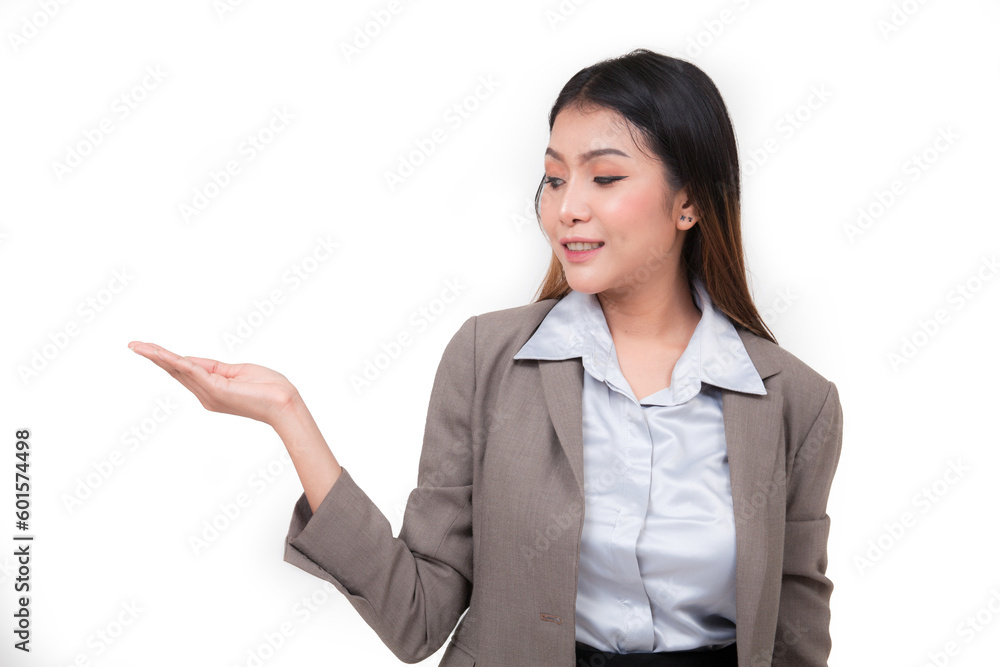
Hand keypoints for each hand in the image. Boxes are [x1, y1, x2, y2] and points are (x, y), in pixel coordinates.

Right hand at [128, 341, 299, 428]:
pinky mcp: (217, 391)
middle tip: (133, 345)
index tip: (152, 348)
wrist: (285, 402)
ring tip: (139, 347)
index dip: (170, 357)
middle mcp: (206, 395)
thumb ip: (216, 367)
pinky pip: (193, 372)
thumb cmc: (269, 388)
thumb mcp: (239, 371)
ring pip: (179, 371)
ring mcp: (210, 394)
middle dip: (154, 357)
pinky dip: (177, 362)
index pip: (186, 370)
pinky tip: (162, 354)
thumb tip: (193, 361)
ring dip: (158, 357)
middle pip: (175, 371)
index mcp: (211, 390)